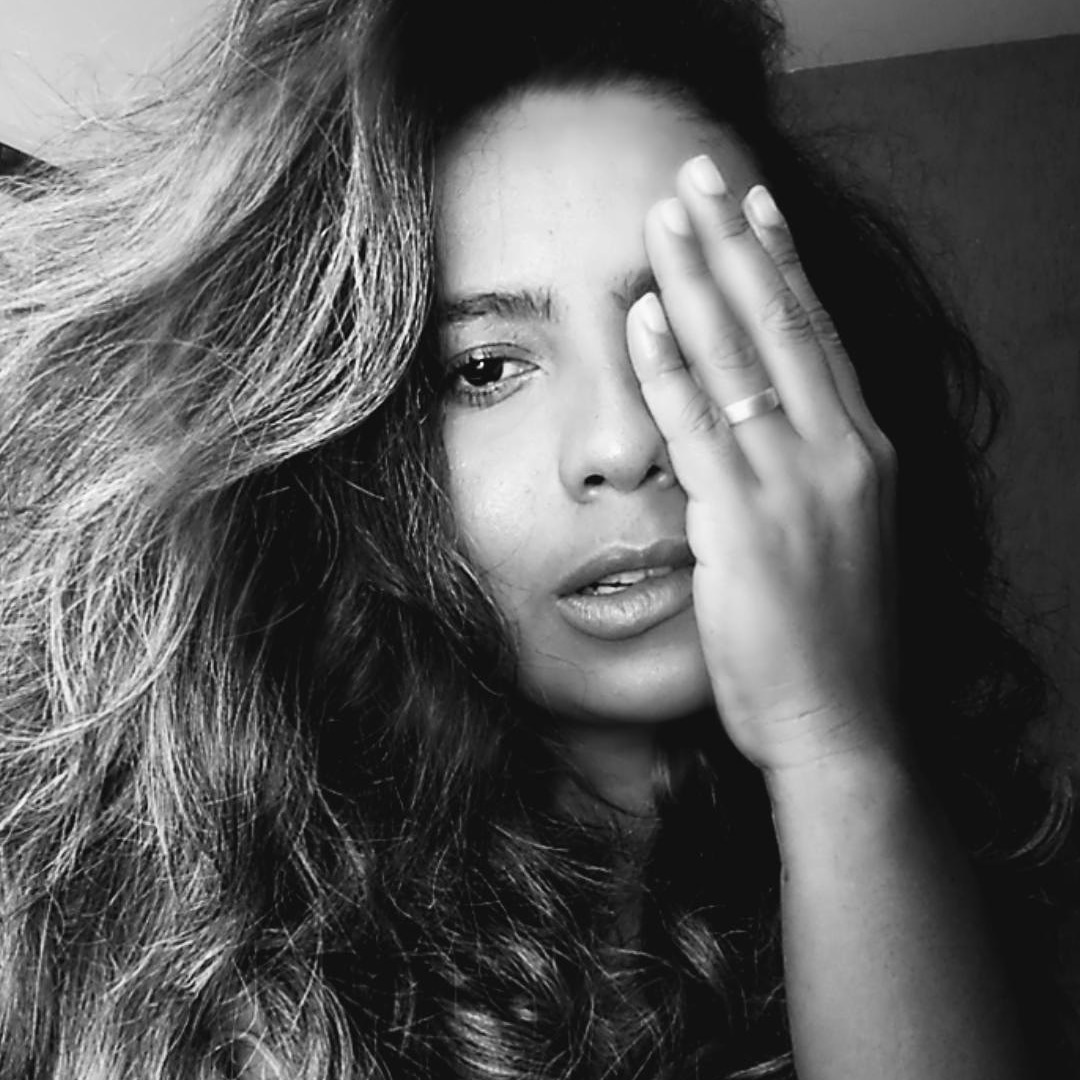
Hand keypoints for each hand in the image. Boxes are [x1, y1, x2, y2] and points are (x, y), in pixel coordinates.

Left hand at [626, 154, 900, 773]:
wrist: (843, 722)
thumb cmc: (833, 643)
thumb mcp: (838, 540)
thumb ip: (807, 477)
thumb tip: (766, 432)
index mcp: (862, 452)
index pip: (815, 334)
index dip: (780, 263)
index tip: (751, 207)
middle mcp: (837, 452)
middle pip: (779, 323)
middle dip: (733, 241)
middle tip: (698, 176)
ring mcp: (794, 483)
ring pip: (739, 358)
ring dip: (695, 280)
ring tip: (661, 217)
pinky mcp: (745, 522)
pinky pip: (699, 425)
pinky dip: (671, 366)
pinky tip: (646, 313)